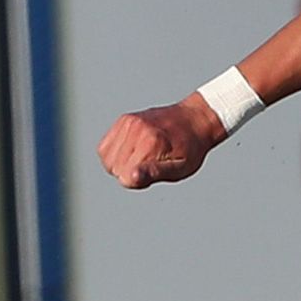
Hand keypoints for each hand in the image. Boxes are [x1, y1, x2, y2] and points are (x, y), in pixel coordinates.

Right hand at [97, 96, 225, 188]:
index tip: (154, 172)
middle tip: (151, 163)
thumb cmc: (190, 149)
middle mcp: (137, 129)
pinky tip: (131, 151)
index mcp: (151, 142)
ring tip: (142, 157)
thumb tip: (131, 178)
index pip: (125, 177)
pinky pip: (104, 146)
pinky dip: (114, 153)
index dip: (138, 181)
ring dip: (120, 163)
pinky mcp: (124, 120)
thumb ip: (155, 174)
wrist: (196, 120)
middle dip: (129, 173)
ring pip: (106, 158)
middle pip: (114, 168)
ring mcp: (128, 122)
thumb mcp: (181, 167)